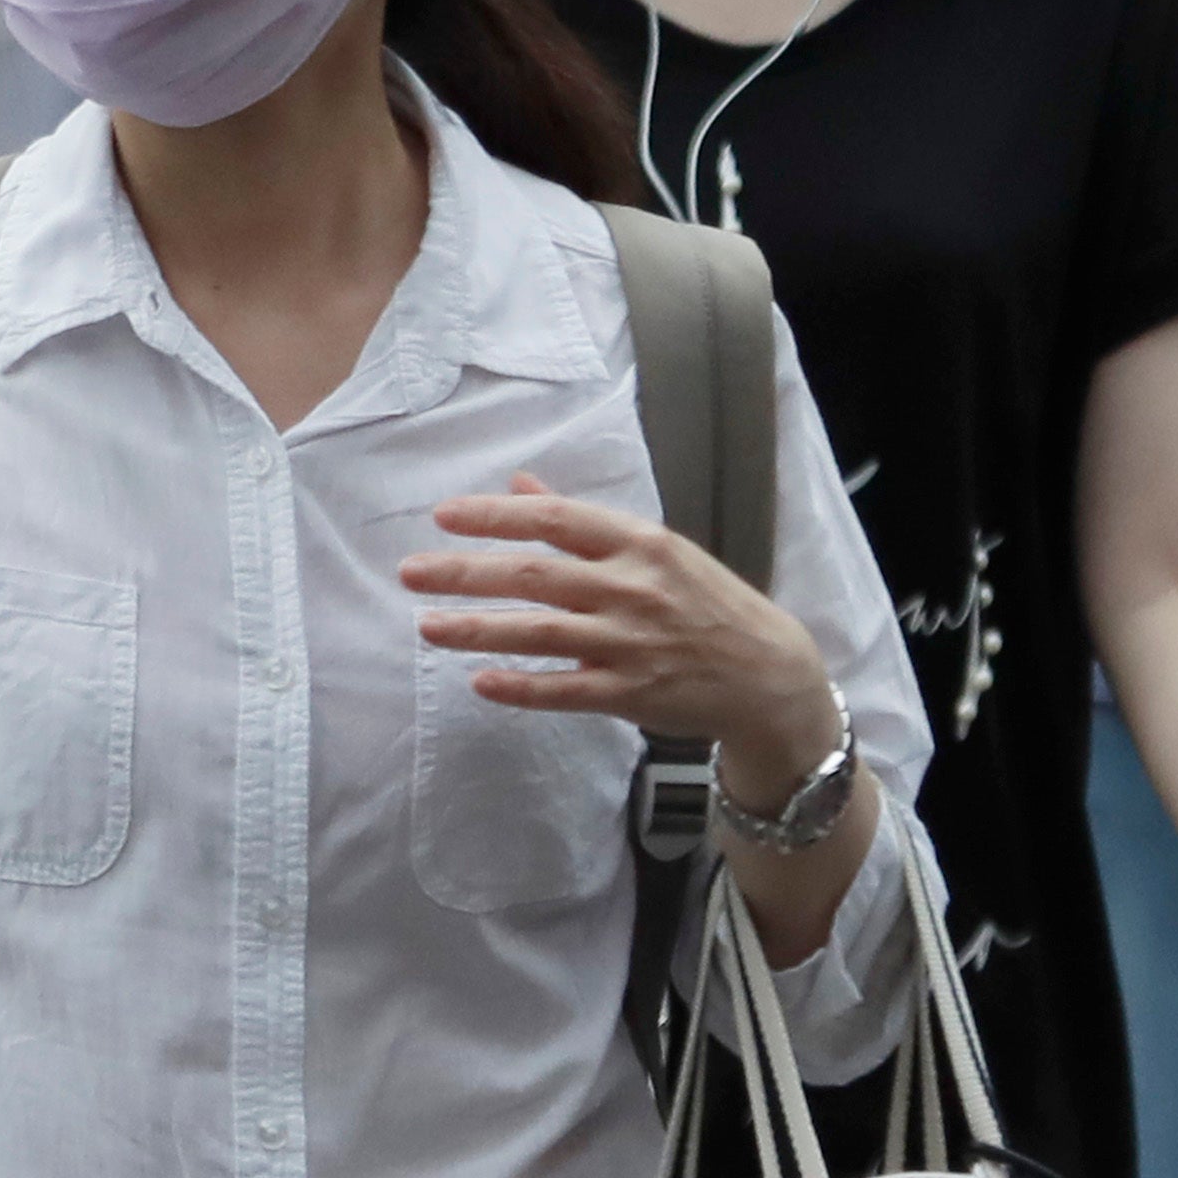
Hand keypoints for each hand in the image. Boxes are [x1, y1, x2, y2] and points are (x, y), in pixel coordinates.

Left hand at [403, 476, 836, 783]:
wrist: (767, 673)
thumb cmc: (707, 603)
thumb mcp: (656, 548)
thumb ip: (584, 522)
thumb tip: (521, 483)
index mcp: (639, 542)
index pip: (554, 519)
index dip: (496, 516)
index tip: (445, 516)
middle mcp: (631, 588)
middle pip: (534, 574)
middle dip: (466, 571)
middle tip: (410, 571)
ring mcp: (629, 643)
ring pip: (539, 632)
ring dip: (477, 628)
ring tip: (427, 624)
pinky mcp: (630, 694)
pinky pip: (564, 690)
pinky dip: (520, 687)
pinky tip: (479, 681)